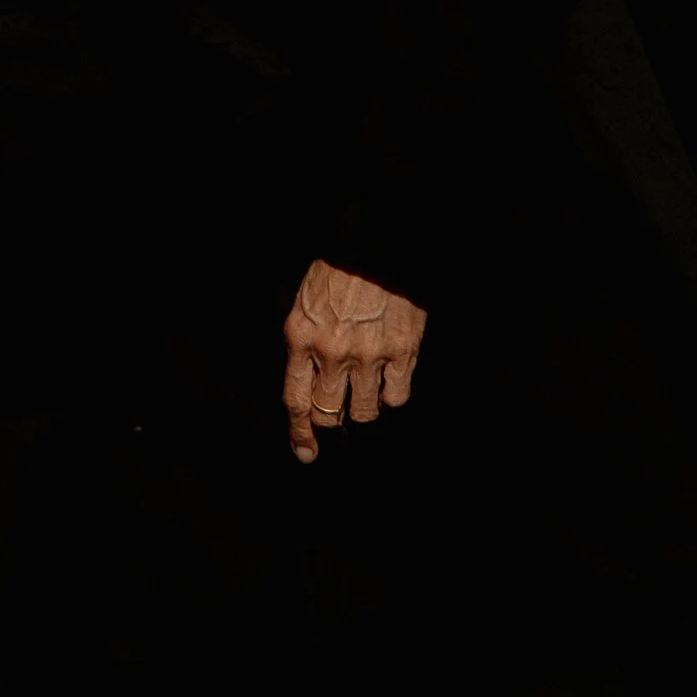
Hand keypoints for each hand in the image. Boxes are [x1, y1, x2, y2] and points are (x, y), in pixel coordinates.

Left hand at [281, 261, 425, 463]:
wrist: (376, 243)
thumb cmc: (338, 268)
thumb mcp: (305, 302)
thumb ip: (305, 343)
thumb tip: (311, 382)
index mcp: (301, 338)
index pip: (296, 400)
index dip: (300, 433)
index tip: (306, 452)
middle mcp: (332, 353)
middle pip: (328, 414)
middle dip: (331, 424)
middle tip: (338, 421)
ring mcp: (368, 354)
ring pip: (363, 413)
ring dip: (363, 411)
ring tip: (365, 396)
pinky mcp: (401, 351)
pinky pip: (397, 397)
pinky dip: (392, 396)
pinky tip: (390, 383)